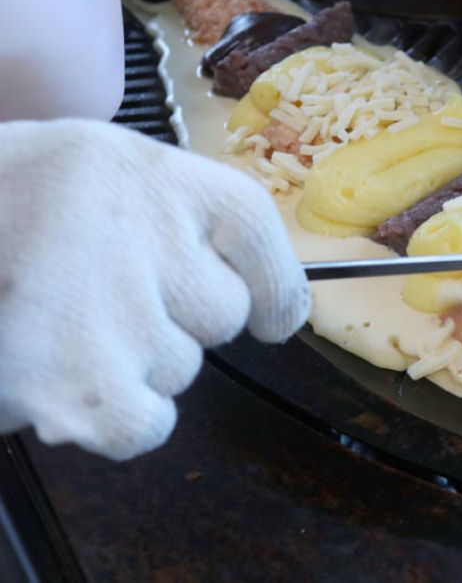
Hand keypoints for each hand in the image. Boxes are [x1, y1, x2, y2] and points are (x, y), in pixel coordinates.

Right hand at [0, 119, 309, 459]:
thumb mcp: (78, 176)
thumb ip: (159, 215)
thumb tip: (246, 295)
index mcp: (144, 172)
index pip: (251, 226)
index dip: (274, 279)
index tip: (275, 316)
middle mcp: (142, 233)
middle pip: (220, 311)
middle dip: (175, 318)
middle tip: (96, 298)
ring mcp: (114, 311)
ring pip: (182, 367)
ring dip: (132, 362)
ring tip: (53, 326)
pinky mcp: (83, 384)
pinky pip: (148, 424)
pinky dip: (116, 418)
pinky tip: (58, 380)